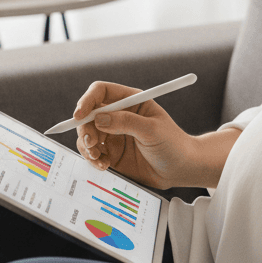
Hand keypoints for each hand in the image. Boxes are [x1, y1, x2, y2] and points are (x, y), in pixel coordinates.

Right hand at [74, 81, 195, 189]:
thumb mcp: (152, 130)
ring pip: (87, 135)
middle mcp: (119, 116)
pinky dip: (93, 160)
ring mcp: (114, 135)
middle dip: (85, 129)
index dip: (87, 101)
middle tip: (92, 144)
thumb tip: (98, 119)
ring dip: (87, 146)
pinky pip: (92, 153)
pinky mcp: (111, 154)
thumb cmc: (173, 145)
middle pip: (88, 115)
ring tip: (99, 158)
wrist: (181, 170)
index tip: (80, 115)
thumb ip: (126, 122)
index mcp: (131, 101)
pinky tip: (104, 166)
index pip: (101, 92)